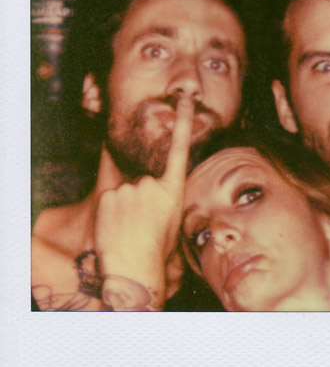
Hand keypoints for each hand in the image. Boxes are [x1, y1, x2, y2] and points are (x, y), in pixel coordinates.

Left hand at [96, 97, 193, 280]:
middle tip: (142, 224)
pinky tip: (116, 227)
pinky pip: (109, 200)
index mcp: (173, 189)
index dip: (183, 122)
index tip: (184, 99)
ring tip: (129, 228)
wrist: (135, 267)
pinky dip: (111, 212)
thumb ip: (164, 198)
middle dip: (141, 198)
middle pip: (143, 182)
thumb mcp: (172, 220)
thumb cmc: (158, 249)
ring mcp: (129, 188)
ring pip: (125, 192)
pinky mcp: (108, 196)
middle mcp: (152, 183)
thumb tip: (155, 191)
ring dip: (125, 206)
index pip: (180, 149)